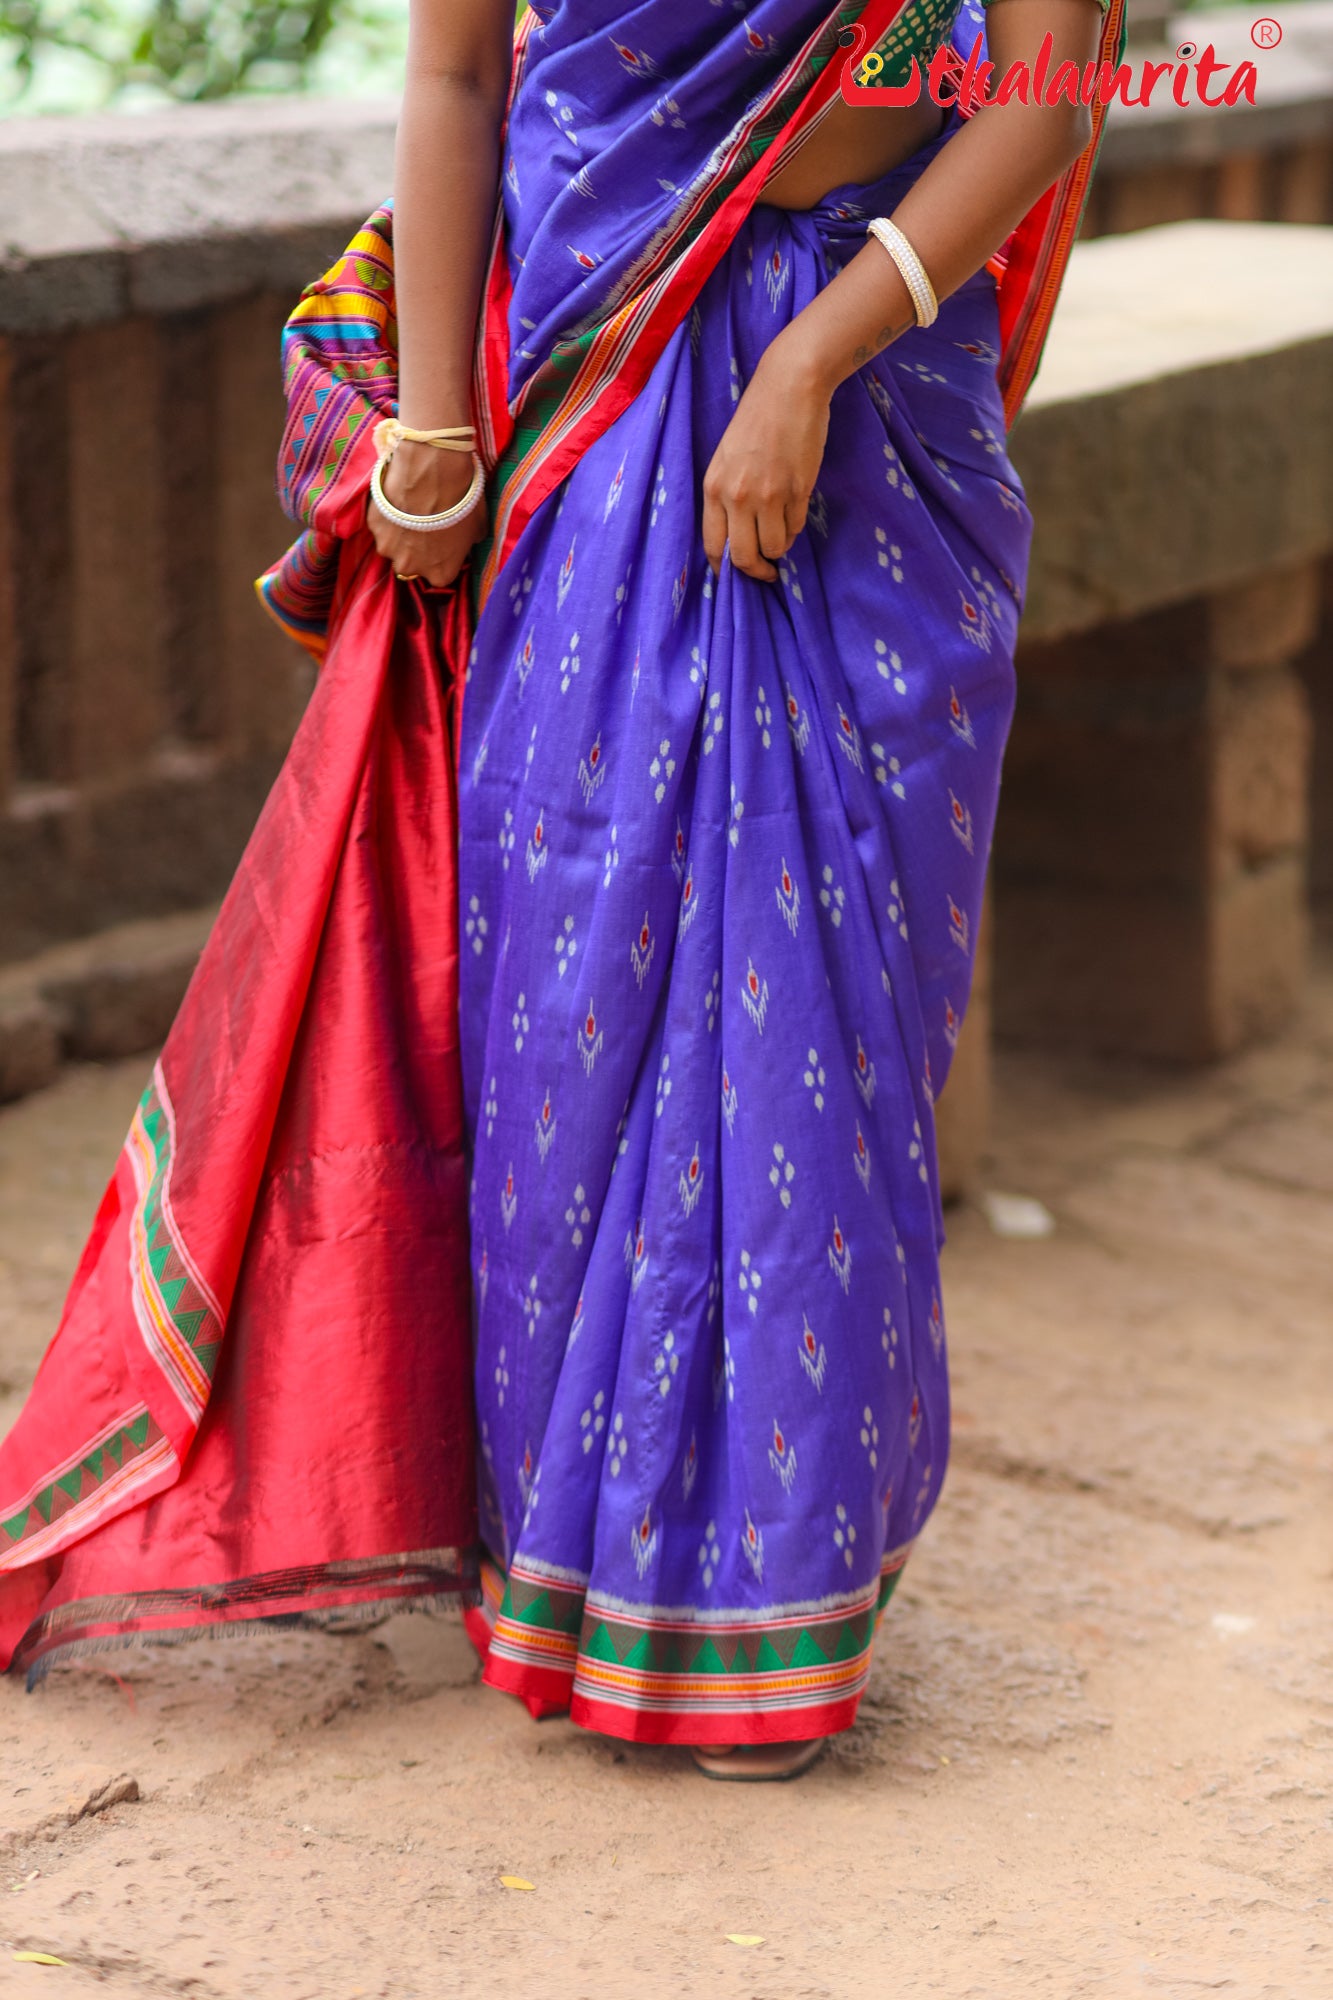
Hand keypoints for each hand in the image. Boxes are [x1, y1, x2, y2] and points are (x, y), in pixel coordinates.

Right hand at [366, 439, 487, 589]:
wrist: (431, 473)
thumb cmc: (460, 502)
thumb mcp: (478, 527)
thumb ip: (469, 542)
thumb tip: (469, 539)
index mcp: (440, 574)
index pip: (441, 574)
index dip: (443, 556)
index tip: (445, 540)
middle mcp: (411, 568)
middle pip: (413, 564)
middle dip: (418, 549)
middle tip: (426, 524)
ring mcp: (388, 548)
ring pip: (394, 546)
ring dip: (400, 533)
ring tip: (411, 509)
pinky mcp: (374, 527)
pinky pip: (382, 525)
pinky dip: (388, 515)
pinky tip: (399, 498)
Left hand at [702, 338, 832, 582]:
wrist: (789, 387)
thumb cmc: (757, 419)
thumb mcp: (727, 458)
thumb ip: (727, 495)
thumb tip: (736, 536)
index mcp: (714, 487)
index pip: (713, 546)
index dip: (724, 568)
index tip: (735, 575)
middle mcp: (737, 496)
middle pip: (743, 558)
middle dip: (756, 571)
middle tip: (767, 571)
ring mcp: (769, 495)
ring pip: (774, 547)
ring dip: (779, 547)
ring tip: (781, 531)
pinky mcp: (798, 490)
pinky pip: (794, 527)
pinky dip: (794, 527)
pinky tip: (793, 511)